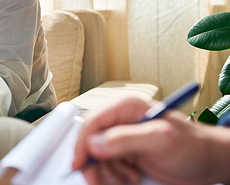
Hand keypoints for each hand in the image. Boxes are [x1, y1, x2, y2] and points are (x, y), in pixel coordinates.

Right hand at [72, 96, 229, 184]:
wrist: (207, 162)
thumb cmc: (192, 146)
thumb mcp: (159, 140)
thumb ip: (125, 139)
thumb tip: (94, 143)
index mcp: (126, 108)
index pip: (92, 123)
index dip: (82, 144)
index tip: (80, 164)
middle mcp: (121, 120)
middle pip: (91, 142)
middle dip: (94, 163)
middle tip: (99, 181)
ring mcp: (123, 137)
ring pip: (97, 157)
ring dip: (107, 172)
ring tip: (127, 178)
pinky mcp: (126, 152)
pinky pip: (108, 165)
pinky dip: (115, 175)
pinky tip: (132, 176)